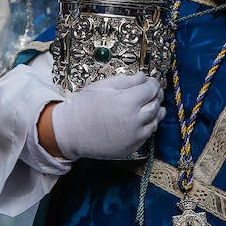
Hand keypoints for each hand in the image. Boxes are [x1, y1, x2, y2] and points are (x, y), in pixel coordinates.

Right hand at [49, 73, 163, 159]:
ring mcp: (134, 136)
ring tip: (152, 105)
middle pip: (156, 104)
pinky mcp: (130, 148)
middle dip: (156, 95)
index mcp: (127, 101)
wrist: (69, 132)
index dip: (153, 82)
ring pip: (155, 121)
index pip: (151, 89)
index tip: (150, 81)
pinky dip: (148, 126)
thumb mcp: (102, 86)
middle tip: (154, 91)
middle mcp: (134, 120)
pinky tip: (143, 120)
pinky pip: (147, 135)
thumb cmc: (83, 106)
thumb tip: (143, 77)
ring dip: (156, 111)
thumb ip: (126, 80)